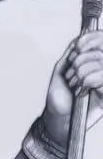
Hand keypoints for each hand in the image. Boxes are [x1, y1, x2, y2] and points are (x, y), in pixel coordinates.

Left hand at [41, 30, 102, 146]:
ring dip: (80, 74)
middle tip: (71, 77)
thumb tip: (79, 39)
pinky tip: (82, 92)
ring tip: (75, 86)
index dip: (92, 39)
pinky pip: (101, 78)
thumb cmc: (60, 98)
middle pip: (98, 53)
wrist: (60, 118)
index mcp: (94, 64)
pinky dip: (87, 82)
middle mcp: (102, 71)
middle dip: (78, 63)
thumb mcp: (62, 71)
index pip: (101, 43)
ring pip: (99, 64)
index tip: (78, 47)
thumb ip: (72, 54)